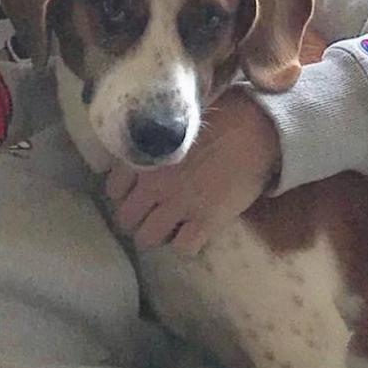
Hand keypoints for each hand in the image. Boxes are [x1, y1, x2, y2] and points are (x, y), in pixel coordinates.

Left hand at [106, 89, 280, 255]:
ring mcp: (178, 205)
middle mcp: (153, 184)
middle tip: (153, 214)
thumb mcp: (172, 126)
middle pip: (125, 220)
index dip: (124, 194)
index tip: (136, 193)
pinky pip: (182, 248)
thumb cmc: (216, 119)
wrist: (254, 130)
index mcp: (142, 158)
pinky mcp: (205, 221)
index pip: (113, 190)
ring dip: (157, 235)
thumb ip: (149, 144)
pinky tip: (194, 231)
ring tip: (171, 227)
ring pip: (147, 238)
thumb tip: (135, 155)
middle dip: (137, 219)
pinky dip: (186, 244)